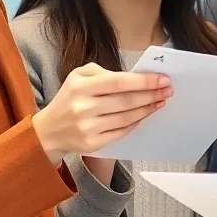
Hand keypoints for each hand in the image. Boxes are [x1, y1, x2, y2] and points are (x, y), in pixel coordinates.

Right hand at [32, 63, 171, 164]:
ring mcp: (88, 128)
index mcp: (81, 86)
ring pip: (127, 117)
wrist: (48, 131)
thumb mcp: (77, 76)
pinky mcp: (93, 144)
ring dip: (147, 109)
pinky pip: (121, 132)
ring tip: (160, 101)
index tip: (163, 79)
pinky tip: (144, 115)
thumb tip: (133, 78)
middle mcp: (83, 107)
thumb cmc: (69, 98)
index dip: (144, 81)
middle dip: (151, 94)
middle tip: (168, 90)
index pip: (119, 82)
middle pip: (126, 101)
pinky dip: (135, 122)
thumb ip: (103, 72)